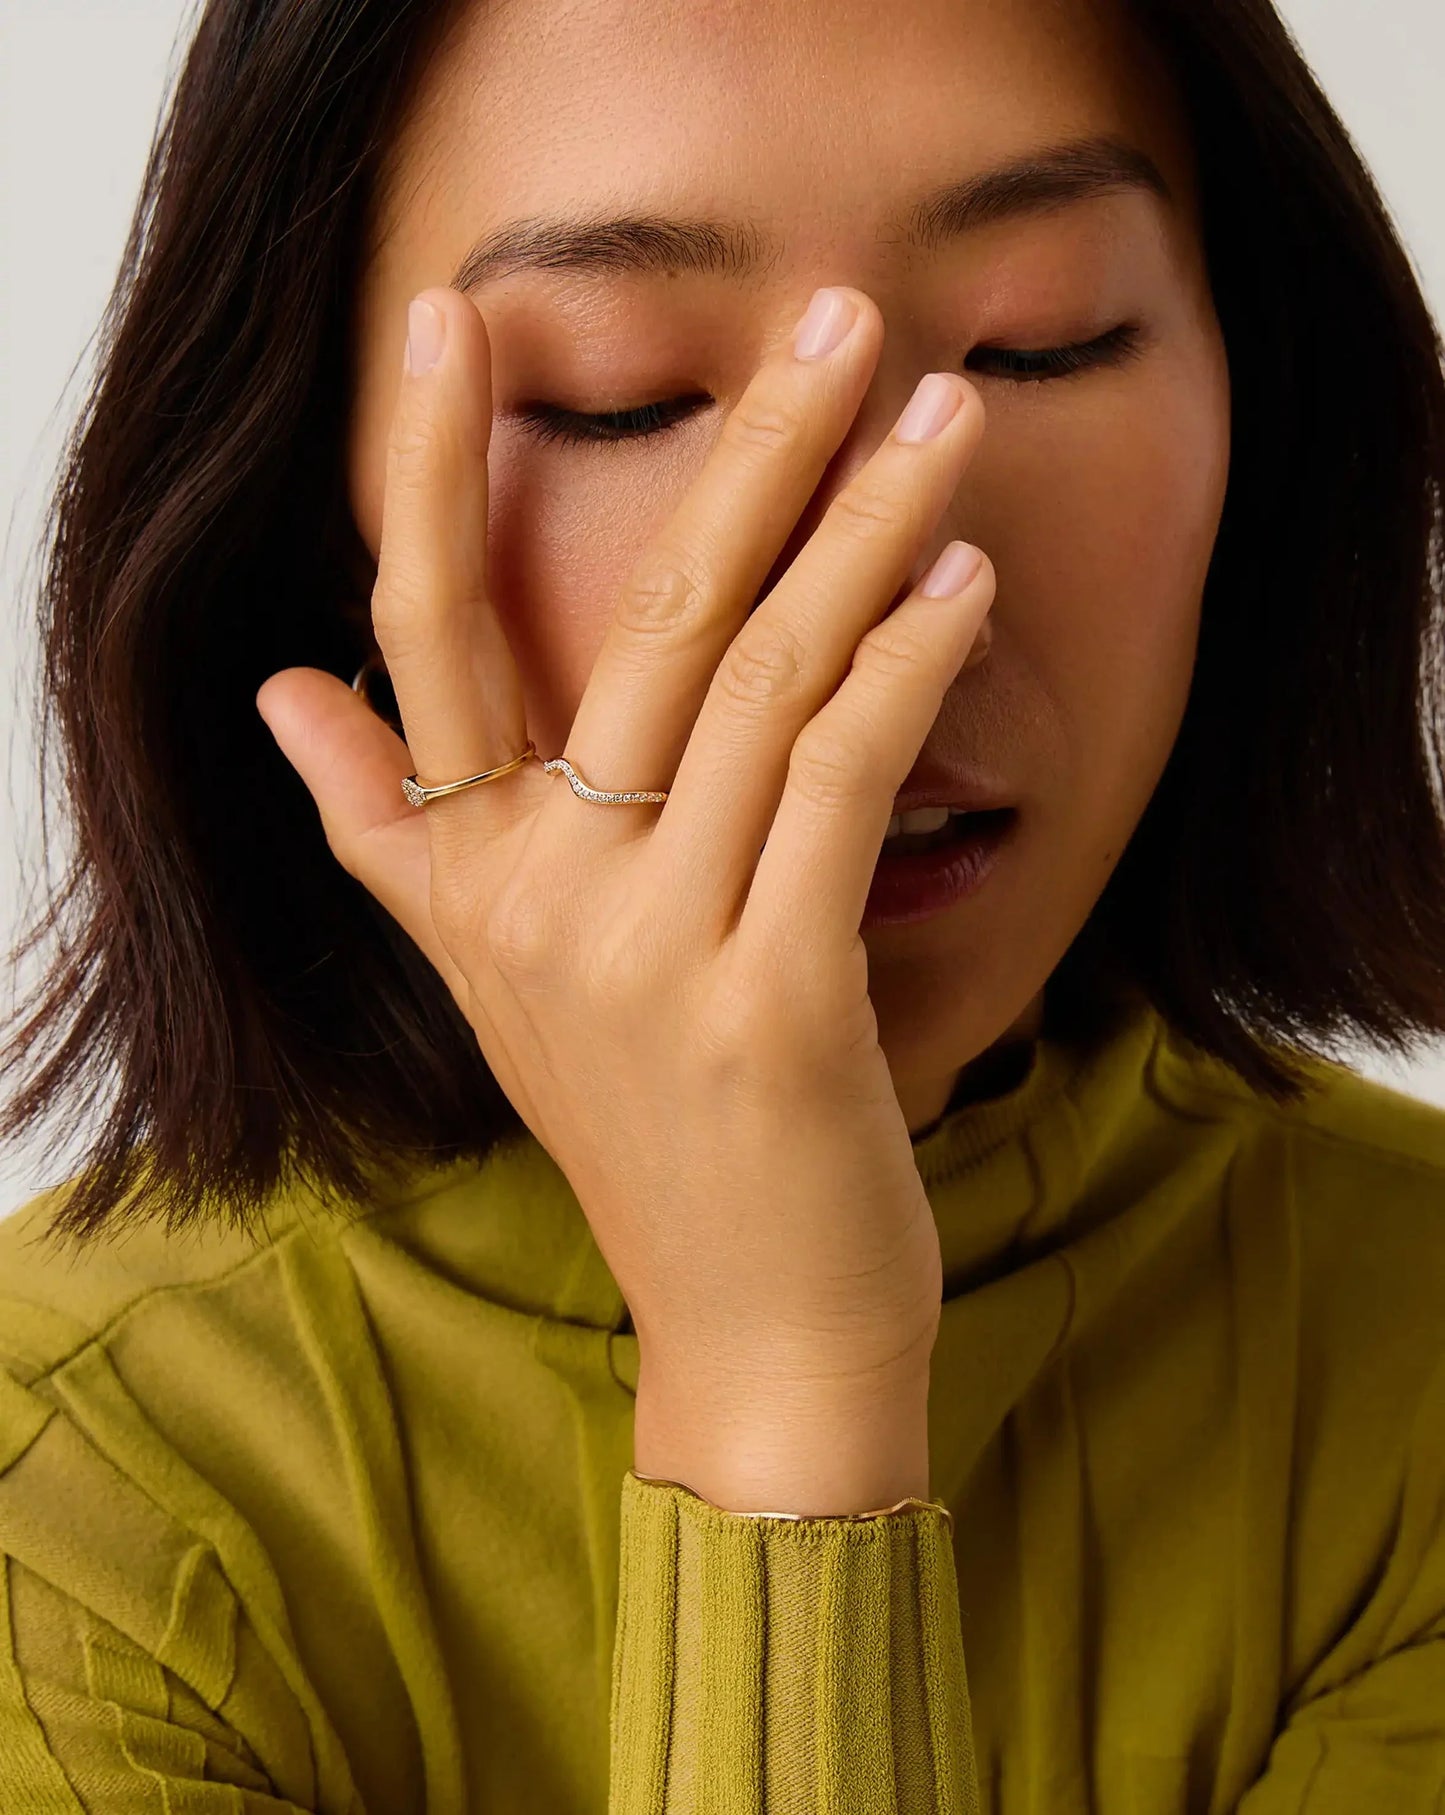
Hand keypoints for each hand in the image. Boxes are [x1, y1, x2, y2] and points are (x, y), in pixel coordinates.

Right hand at [256, 284, 994, 1507]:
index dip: (428, 466)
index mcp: (469, 877)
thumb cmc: (650, 1133)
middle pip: (640, 617)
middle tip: (838, 315)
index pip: (426, 631)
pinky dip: (907, 668)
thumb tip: (282, 693)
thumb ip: (391, 833)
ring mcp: (648, 952)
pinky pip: (841, 782)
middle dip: (750, 447)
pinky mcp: (771, 1001)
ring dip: (870, 530)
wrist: (751, 1325)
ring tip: (943, 417)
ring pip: (762, 679)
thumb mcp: (494, 980)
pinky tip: (962, 583)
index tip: (454, 318)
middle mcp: (536, 899)